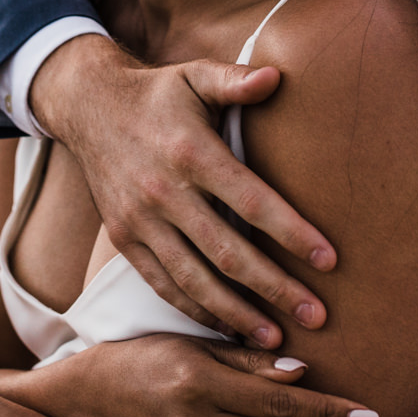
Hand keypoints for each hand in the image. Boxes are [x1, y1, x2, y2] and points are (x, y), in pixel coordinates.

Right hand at [30, 34, 332, 346]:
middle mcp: (164, 193)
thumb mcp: (194, 76)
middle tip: (317, 317)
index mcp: (191, 153)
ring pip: (194, 281)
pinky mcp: (125, 240)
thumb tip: (279, 76)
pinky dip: (196, 312)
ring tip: (277, 340)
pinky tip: (228, 330)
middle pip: (228, 253)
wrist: (88, 108)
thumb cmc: (157, 93)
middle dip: (275, 289)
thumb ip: (235, 80)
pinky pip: (163, 285)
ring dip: (238, 315)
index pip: (251, 201)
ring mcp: (141, 221)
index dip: (292, 233)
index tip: (329, 260)